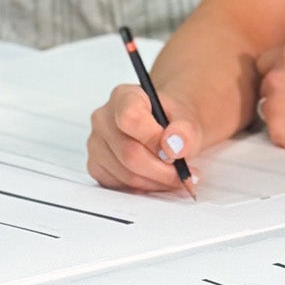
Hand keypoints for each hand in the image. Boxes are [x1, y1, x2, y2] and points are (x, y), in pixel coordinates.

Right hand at [87, 85, 202, 193]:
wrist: (165, 129)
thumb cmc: (172, 122)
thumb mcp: (188, 119)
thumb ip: (185, 131)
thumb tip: (174, 147)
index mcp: (124, 97)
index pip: (130, 118)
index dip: (154, 140)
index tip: (175, 153)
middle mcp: (103, 118)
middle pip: (129, 153)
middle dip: (162, 170)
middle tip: (184, 175)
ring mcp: (96, 143)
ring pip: (126, 174)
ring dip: (156, 182)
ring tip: (175, 178)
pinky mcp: (96, 166)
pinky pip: (119, 185)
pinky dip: (144, 188)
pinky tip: (157, 179)